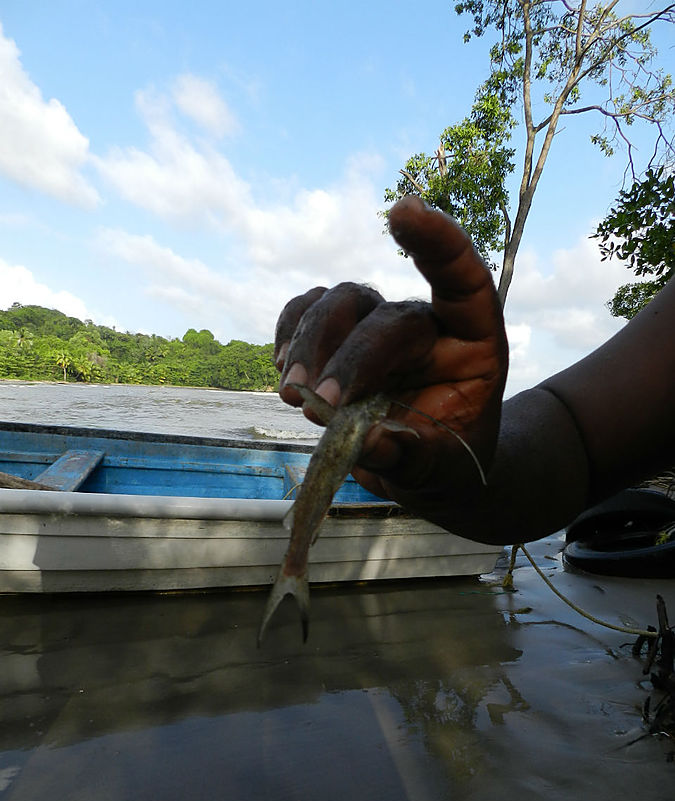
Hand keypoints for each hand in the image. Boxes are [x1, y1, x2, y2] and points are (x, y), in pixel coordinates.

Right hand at [274, 196, 508, 514]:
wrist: (429, 469)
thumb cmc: (448, 458)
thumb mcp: (443, 469)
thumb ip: (412, 455)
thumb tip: (368, 442)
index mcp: (471, 342)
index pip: (463, 277)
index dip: (438, 242)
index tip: (401, 212)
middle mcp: (425, 323)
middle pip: (383, 314)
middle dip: (347, 358)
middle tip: (318, 403)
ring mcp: (379, 324)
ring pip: (340, 302)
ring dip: (308, 344)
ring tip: (292, 394)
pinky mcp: (341, 336)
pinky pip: (308, 311)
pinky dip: (288, 331)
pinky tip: (281, 369)